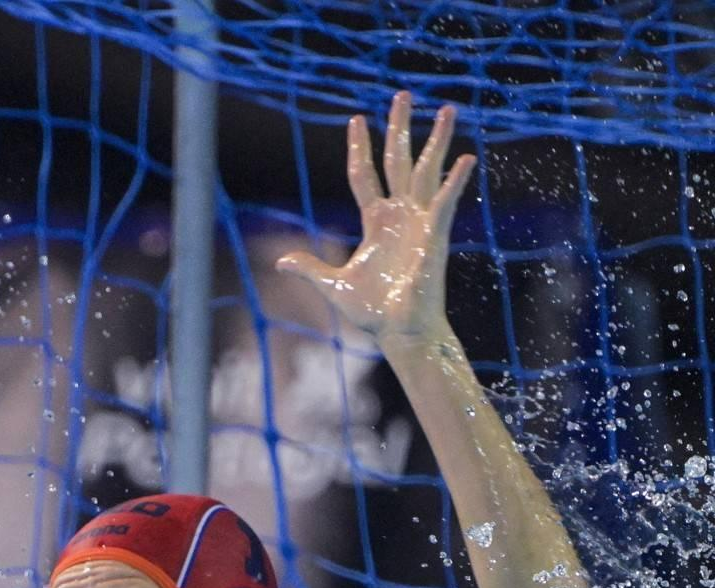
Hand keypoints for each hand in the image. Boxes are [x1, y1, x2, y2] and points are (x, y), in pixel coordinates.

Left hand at [275, 92, 474, 347]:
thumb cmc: (372, 311)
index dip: (359, 147)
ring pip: (427, 171)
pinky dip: (455, 182)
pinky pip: (445, 203)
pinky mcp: (435, 235)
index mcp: (375, 221)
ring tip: (447, 109)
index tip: (356, 119)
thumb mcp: (333, 284)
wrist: (398, 331)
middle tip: (402, 95)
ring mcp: (420, 221)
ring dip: (438, 141)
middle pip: (398, 161)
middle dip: (400, 128)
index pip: (364, 174)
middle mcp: (400, 214)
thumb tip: (282, 261)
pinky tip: (466, 158)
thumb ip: (311, 267)